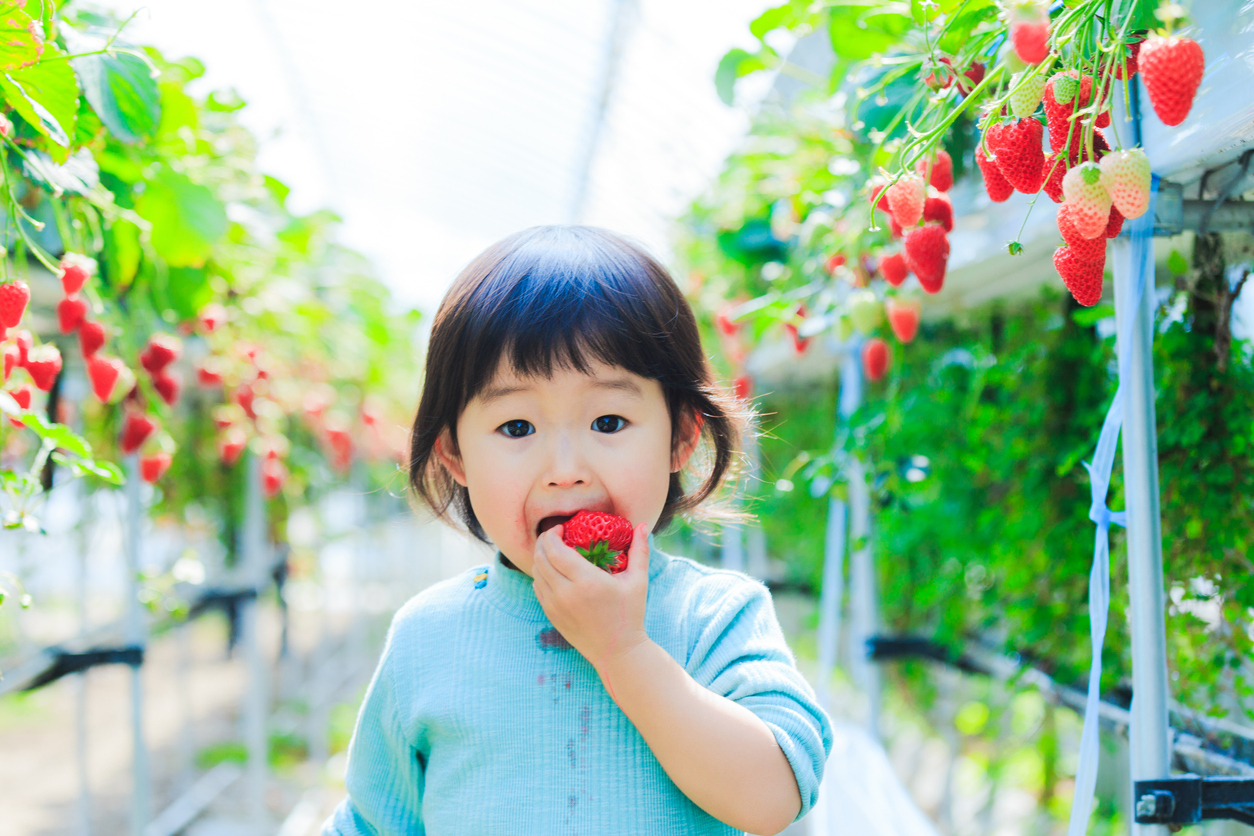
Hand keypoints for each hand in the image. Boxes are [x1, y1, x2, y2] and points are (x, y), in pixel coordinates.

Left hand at [531, 521, 651, 675]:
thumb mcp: (638, 581)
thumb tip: (643, 525)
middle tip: (554, 535)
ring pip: (536, 573)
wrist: (617, 651)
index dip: (553, 534)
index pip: (555, 550)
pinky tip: (552, 570)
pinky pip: (538, 588)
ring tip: (552, 550)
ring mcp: (555, 606)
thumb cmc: (630, 614)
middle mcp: (566, 593)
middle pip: (541, 558)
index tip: (561, 527)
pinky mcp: (552, 615)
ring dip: (540, 557)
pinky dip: (541, 575)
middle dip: (543, 542)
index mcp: (586, 581)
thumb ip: (639, 550)